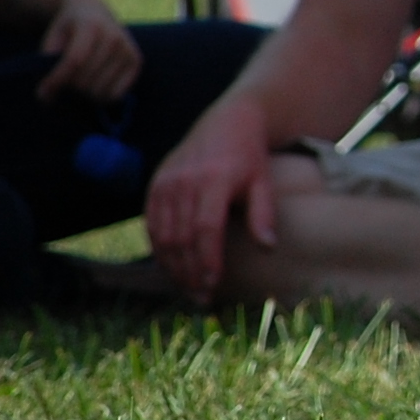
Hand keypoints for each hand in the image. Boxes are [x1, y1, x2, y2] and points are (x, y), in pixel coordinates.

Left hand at [34, 0, 139, 103]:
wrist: (94, 12)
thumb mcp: (53, 37)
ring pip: (99, 92)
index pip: (74, 61)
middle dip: (67, 88)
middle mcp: (114, 37)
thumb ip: (48, 63)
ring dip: (83, 95)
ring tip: (76, 84)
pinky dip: (101, 97)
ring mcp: (128, 49)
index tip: (42, 93)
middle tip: (58, 86)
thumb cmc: (69, 29)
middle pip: (85, 80)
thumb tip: (46, 96)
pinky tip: (94, 85)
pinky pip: (115, 95)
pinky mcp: (136, 62)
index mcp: (91, 26)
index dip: (57, 80)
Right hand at [145, 101, 277, 302]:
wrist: (227, 122)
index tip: (213, 285)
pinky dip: (160, 249)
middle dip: (189, 271)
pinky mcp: (155, 185)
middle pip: (181, 237)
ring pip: (163, 235)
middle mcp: (184, 181)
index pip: (205, 229)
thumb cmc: (250, 158)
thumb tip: (268, 248)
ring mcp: (166, 182)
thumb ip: (264, 214)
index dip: (207, 260)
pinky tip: (173, 268)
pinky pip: (152, 224)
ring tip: (189, 289)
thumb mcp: (263, 182)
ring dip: (173, 266)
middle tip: (202, 298)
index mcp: (214, 180)